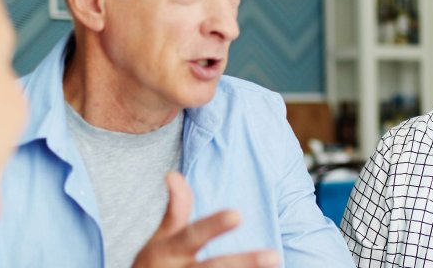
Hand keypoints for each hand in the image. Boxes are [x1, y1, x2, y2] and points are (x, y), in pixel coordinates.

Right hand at [132, 172, 279, 267]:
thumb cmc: (155, 266)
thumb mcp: (160, 240)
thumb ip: (175, 211)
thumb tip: (174, 174)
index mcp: (168, 252)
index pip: (192, 236)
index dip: (213, 226)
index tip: (237, 214)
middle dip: (244, 263)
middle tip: (274, 257)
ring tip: (278, 267)